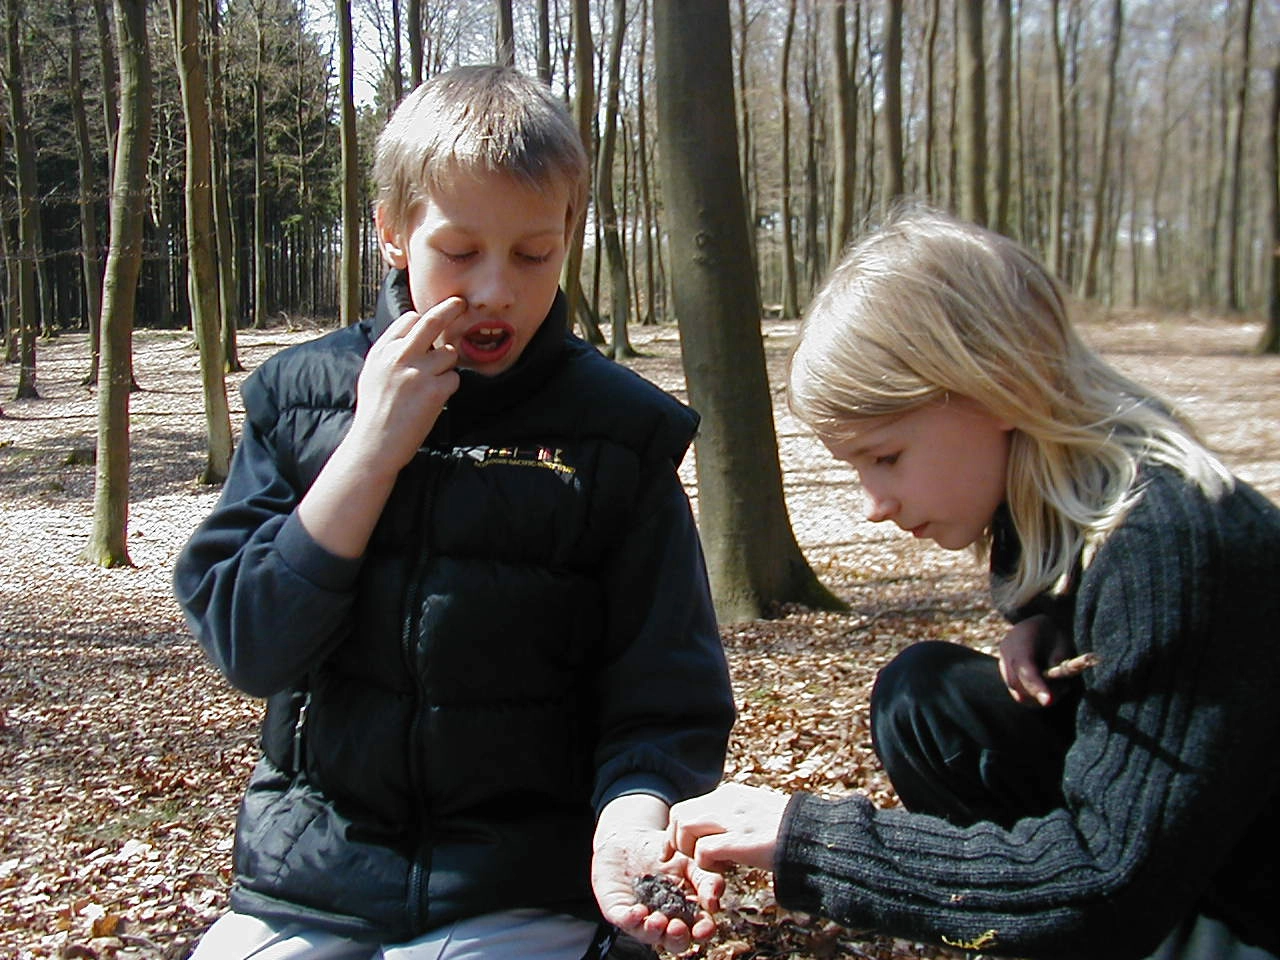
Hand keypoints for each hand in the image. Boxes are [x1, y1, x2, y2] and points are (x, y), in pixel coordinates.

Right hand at [345, 297, 465, 477]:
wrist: (375, 444)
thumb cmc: (375, 413)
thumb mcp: (373, 374)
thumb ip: (391, 353)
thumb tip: (411, 334)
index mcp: (382, 351)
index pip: (409, 320)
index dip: (422, 322)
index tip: (431, 320)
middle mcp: (399, 356)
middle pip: (432, 322)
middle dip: (449, 309)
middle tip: (460, 302)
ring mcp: (418, 372)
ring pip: (449, 353)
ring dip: (447, 366)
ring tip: (431, 385)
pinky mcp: (434, 390)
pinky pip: (454, 378)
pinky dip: (448, 388)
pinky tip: (433, 401)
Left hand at [591, 799, 721, 953]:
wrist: (630, 838)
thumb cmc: (663, 853)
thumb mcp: (690, 862)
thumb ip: (707, 879)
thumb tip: (714, 902)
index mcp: (685, 911)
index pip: (698, 928)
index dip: (703, 930)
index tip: (704, 927)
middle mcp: (664, 920)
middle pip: (674, 941)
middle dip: (677, 938)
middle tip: (677, 927)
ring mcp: (641, 918)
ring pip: (649, 935)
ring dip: (654, 930)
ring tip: (657, 920)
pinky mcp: (619, 911)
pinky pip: (624, 921)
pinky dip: (632, 919)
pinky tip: (639, 911)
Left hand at [668, 783, 788, 872]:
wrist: (815, 835)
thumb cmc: (791, 830)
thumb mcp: (758, 813)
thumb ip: (737, 817)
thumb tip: (721, 833)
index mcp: (731, 794)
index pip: (688, 807)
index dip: (677, 830)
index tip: (676, 849)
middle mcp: (727, 801)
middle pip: (680, 814)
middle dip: (677, 840)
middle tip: (689, 859)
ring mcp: (732, 819)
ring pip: (685, 827)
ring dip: (690, 851)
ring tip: (711, 863)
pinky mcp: (739, 840)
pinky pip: (703, 851)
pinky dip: (705, 864)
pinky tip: (724, 868)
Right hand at [998, 614, 1072, 706]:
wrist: (1036, 619)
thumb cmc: (1054, 631)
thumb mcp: (1062, 642)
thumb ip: (1058, 662)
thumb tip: (1054, 684)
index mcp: (1020, 639)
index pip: (1024, 667)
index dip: (1036, 686)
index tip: (1048, 701)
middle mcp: (1006, 652)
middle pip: (1016, 683)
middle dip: (1039, 694)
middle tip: (1064, 688)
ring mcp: (1002, 662)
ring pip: (1015, 691)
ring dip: (1036, 696)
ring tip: (1056, 687)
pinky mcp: (1004, 671)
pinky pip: (1016, 691)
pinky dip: (1031, 694)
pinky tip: (1044, 685)